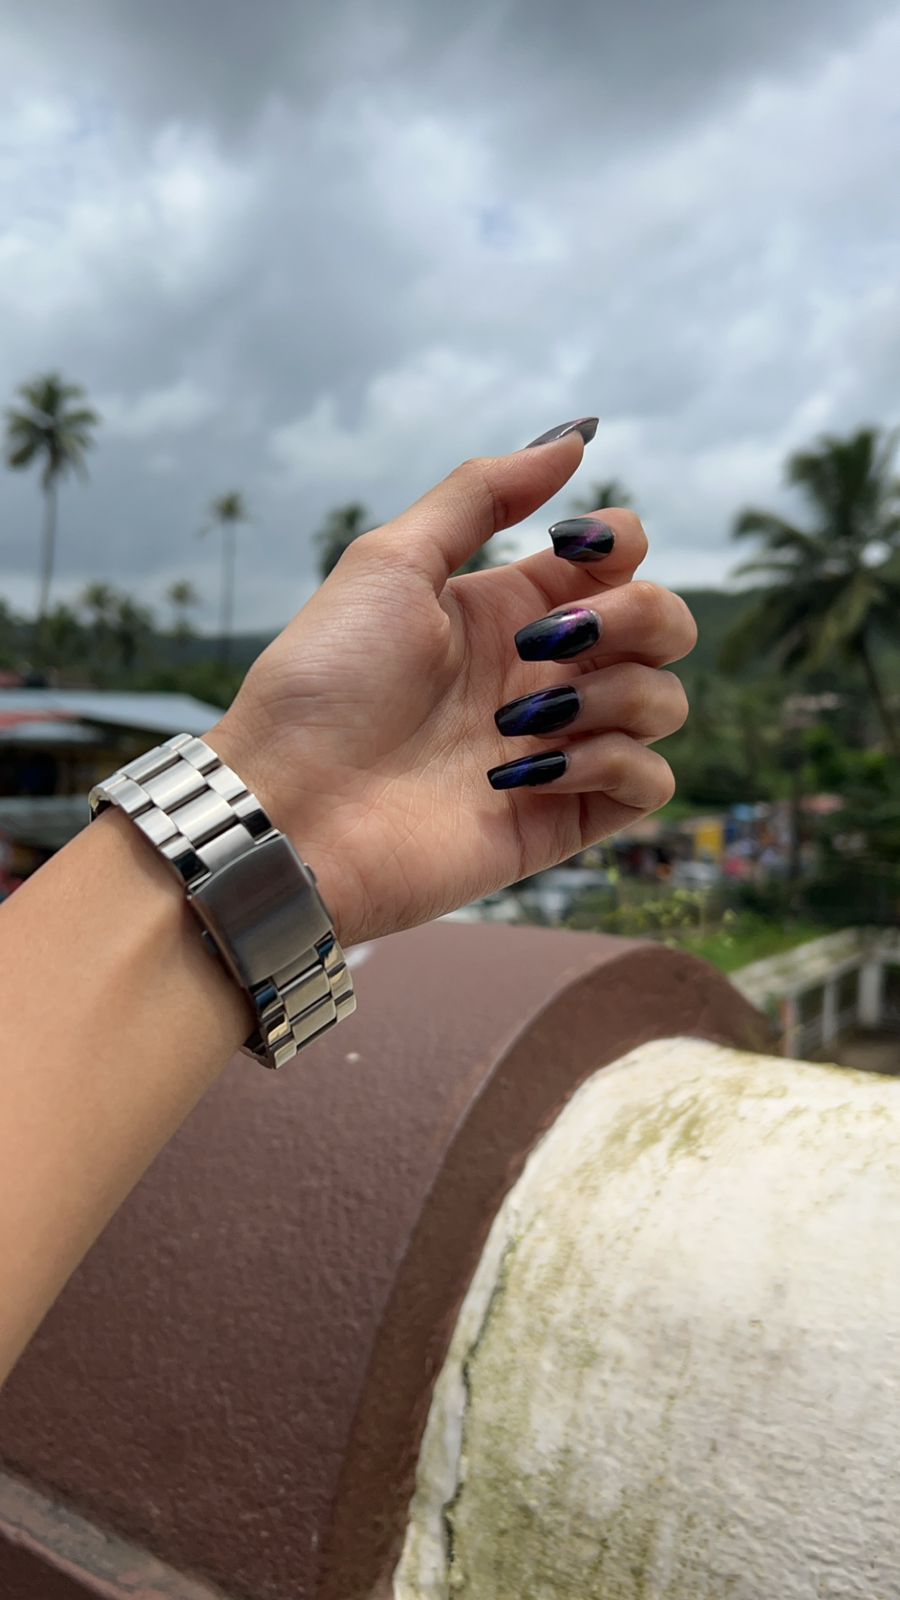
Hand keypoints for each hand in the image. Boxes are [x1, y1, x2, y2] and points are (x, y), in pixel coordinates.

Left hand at [210, 420, 696, 945]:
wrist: (291, 808)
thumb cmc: (323, 683)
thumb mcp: (390, 562)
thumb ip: (480, 496)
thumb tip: (574, 437)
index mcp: (505, 611)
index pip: (616, 561)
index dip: (618, 545)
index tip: (571, 551)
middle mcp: (541, 674)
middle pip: (663, 625)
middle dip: (636, 616)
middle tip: (548, 643)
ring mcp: (556, 748)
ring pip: (665, 702)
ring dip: (612, 694)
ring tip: (520, 718)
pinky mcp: (560, 820)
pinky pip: (650, 782)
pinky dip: (612, 764)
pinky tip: (531, 769)